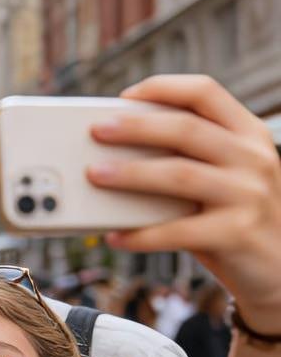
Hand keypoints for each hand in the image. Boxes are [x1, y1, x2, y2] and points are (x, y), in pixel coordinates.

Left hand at [87, 74, 280, 328]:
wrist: (280, 267)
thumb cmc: (236, 219)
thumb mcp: (226, 179)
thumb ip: (189, 163)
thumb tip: (116, 159)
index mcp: (249, 134)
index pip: (205, 93)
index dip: (163, 89)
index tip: (124, 97)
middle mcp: (253, 157)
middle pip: (185, 129)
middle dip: (136, 127)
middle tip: (96, 131)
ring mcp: (248, 194)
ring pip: (179, 174)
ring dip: (131, 174)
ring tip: (95, 175)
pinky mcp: (236, 233)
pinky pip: (177, 231)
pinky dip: (141, 235)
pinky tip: (115, 236)